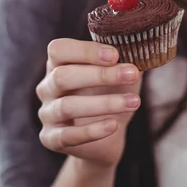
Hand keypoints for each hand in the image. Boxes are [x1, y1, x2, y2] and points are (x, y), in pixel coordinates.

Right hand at [36, 38, 141, 167]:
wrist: (109, 135)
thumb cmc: (111, 93)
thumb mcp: (118, 72)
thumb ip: (122, 59)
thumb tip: (139, 47)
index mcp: (58, 63)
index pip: (59, 49)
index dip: (86, 51)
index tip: (115, 55)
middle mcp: (47, 86)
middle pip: (62, 76)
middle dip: (100, 75)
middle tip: (132, 74)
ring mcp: (47, 114)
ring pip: (67, 106)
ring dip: (104, 103)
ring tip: (134, 102)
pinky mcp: (51, 139)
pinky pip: (68, 135)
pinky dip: (92, 130)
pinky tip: (114, 125)